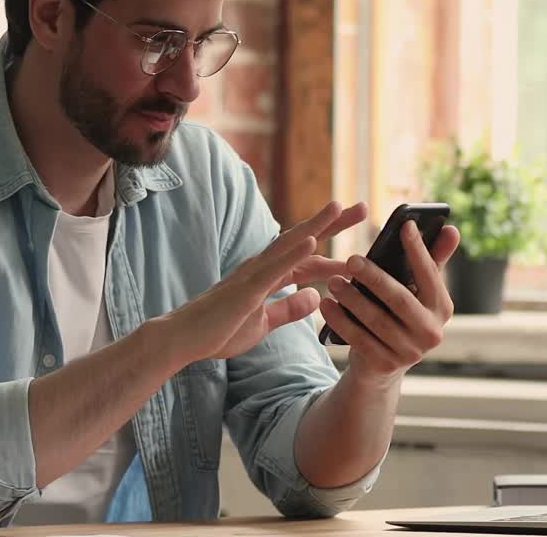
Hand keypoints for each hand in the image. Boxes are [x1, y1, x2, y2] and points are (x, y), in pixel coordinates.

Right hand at [160, 200, 367, 363]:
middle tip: (363, 207)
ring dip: (315, 225)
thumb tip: (317, 297)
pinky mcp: (246, 287)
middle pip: (304, 240)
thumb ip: (289, 309)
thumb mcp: (264, 323)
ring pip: (289, 244)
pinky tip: (313, 241)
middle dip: (333, 224)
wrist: (184, 340)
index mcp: (268, 277)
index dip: (335, 251)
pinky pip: (274, 267)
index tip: (363, 246)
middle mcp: (262, 267)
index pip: (308, 260)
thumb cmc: (218, 331)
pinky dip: (294, 252)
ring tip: (339, 207)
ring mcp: (253, 274)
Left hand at [320, 220, 460, 385]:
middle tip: (351, 259)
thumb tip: (451, 229)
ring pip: (376, 320)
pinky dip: (340, 320)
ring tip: (333, 281)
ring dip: (352, 298)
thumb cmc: (398, 316)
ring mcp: (410, 352)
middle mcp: (432, 332)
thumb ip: (431, 261)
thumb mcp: (416, 292)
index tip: (405, 225)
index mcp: (442, 308)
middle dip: (374, 277)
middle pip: (400, 299)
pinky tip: (326, 305)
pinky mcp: (385, 365)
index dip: (419, 250)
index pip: (431, 274)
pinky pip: (358, 339)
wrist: (382, 366)